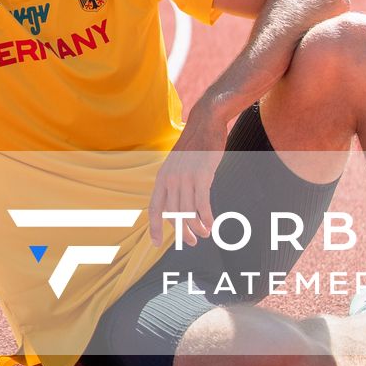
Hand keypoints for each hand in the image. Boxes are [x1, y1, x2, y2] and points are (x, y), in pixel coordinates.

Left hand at [147, 96, 232, 246]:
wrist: (206, 121)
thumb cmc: (195, 143)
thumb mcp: (178, 163)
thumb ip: (175, 181)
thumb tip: (179, 202)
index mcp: (163, 177)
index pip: (155, 208)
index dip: (154, 227)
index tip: (156, 243)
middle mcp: (171, 179)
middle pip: (174, 215)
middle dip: (182, 232)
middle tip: (192, 242)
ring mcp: (185, 178)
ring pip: (188, 212)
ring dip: (197, 227)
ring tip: (205, 234)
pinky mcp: (201, 176)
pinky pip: (202, 204)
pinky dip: (207, 217)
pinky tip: (212, 223)